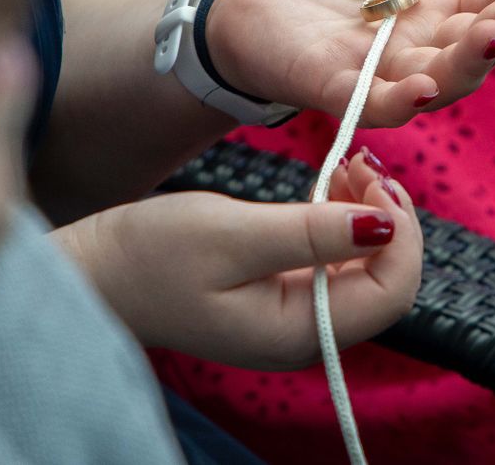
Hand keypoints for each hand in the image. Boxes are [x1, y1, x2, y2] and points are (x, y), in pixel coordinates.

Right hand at [58, 152, 419, 369]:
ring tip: (348, 164)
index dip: (401, 233)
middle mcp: (303, 335)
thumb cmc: (150, 254)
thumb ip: (311, 232)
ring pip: (365, 270)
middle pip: (386, 283)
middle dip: (389, 220)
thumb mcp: (232, 233)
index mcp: (296, 332)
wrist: (93, 274)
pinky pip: (334, 263)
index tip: (374, 175)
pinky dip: (342, 223)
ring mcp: (292, 319)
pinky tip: (330, 184)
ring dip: (368, 216)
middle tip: (362, 160)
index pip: (391, 292)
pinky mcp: (279, 297)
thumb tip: (384, 228)